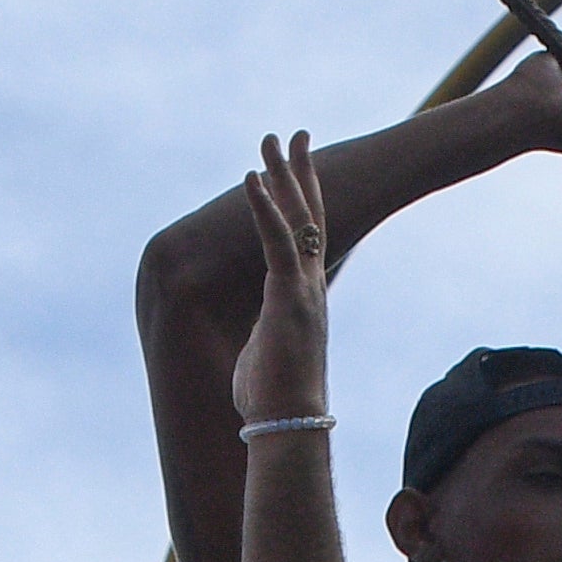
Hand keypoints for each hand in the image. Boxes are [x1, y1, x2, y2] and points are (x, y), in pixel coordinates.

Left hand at [232, 131, 330, 422]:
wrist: (288, 426)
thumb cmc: (273, 403)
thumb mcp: (262, 357)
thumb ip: (260, 340)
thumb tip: (253, 352)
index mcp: (305, 299)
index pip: (308, 239)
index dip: (303, 201)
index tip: (298, 170)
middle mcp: (310, 287)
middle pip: (310, 216)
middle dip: (300, 173)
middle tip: (295, 135)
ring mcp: (302, 290)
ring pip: (297, 220)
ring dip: (282, 176)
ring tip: (271, 140)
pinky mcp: (288, 297)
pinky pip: (276, 242)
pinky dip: (263, 208)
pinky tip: (251, 179)